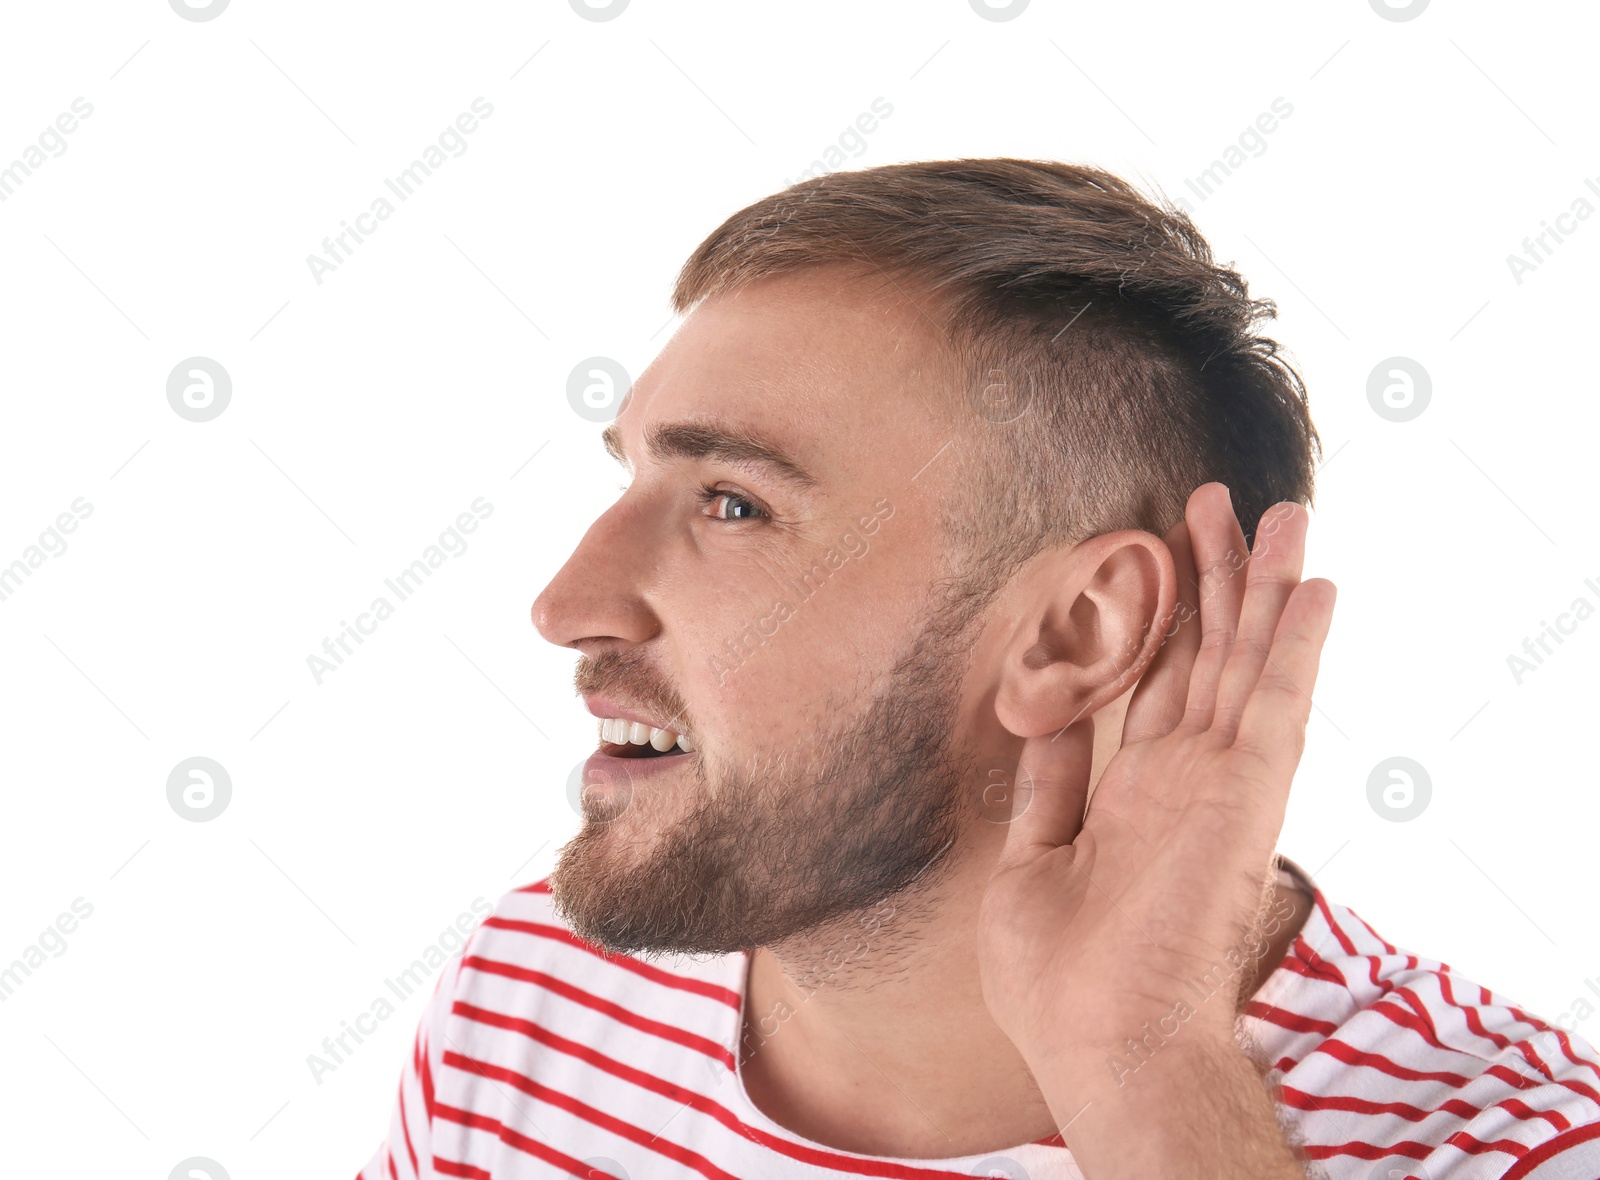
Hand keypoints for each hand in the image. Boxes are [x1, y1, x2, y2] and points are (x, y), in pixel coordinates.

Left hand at [976, 483, 1336, 1080]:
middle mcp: (1186, 779)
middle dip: (1217, 580)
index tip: (1159, 559)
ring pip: (1249, 660)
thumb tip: (1043, 718)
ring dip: (1264, 586)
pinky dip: (1297, 640)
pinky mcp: (1247, 790)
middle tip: (1219, 506)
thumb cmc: (1061, 980)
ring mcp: (1220, 781)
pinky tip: (1314, 584)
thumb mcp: (1033, 859)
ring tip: (1280, 514)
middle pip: (1208, 657)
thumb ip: (1052, 785)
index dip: (1160, 622)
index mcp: (1136, 795)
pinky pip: (1277, 699)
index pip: (1157, 687)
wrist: (1101, 1043)